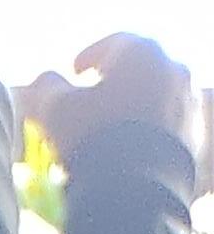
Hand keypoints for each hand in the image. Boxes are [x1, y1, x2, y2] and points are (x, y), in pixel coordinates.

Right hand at [18, 31, 199, 166]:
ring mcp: (187, 103)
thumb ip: (46, 88)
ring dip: (134, 107)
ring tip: (111, 130)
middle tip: (94, 100)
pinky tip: (130, 150)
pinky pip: (167, 126)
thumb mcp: (57, 110)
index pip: (112, 43)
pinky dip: (149, 131)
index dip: (89, 55)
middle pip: (139, 70)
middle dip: (116, 82)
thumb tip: (41, 82)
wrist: (139, 189)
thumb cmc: (95, 138)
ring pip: (155, 98)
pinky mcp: (194, 136)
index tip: (75, 70)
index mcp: (141, 52)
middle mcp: (172, 68)